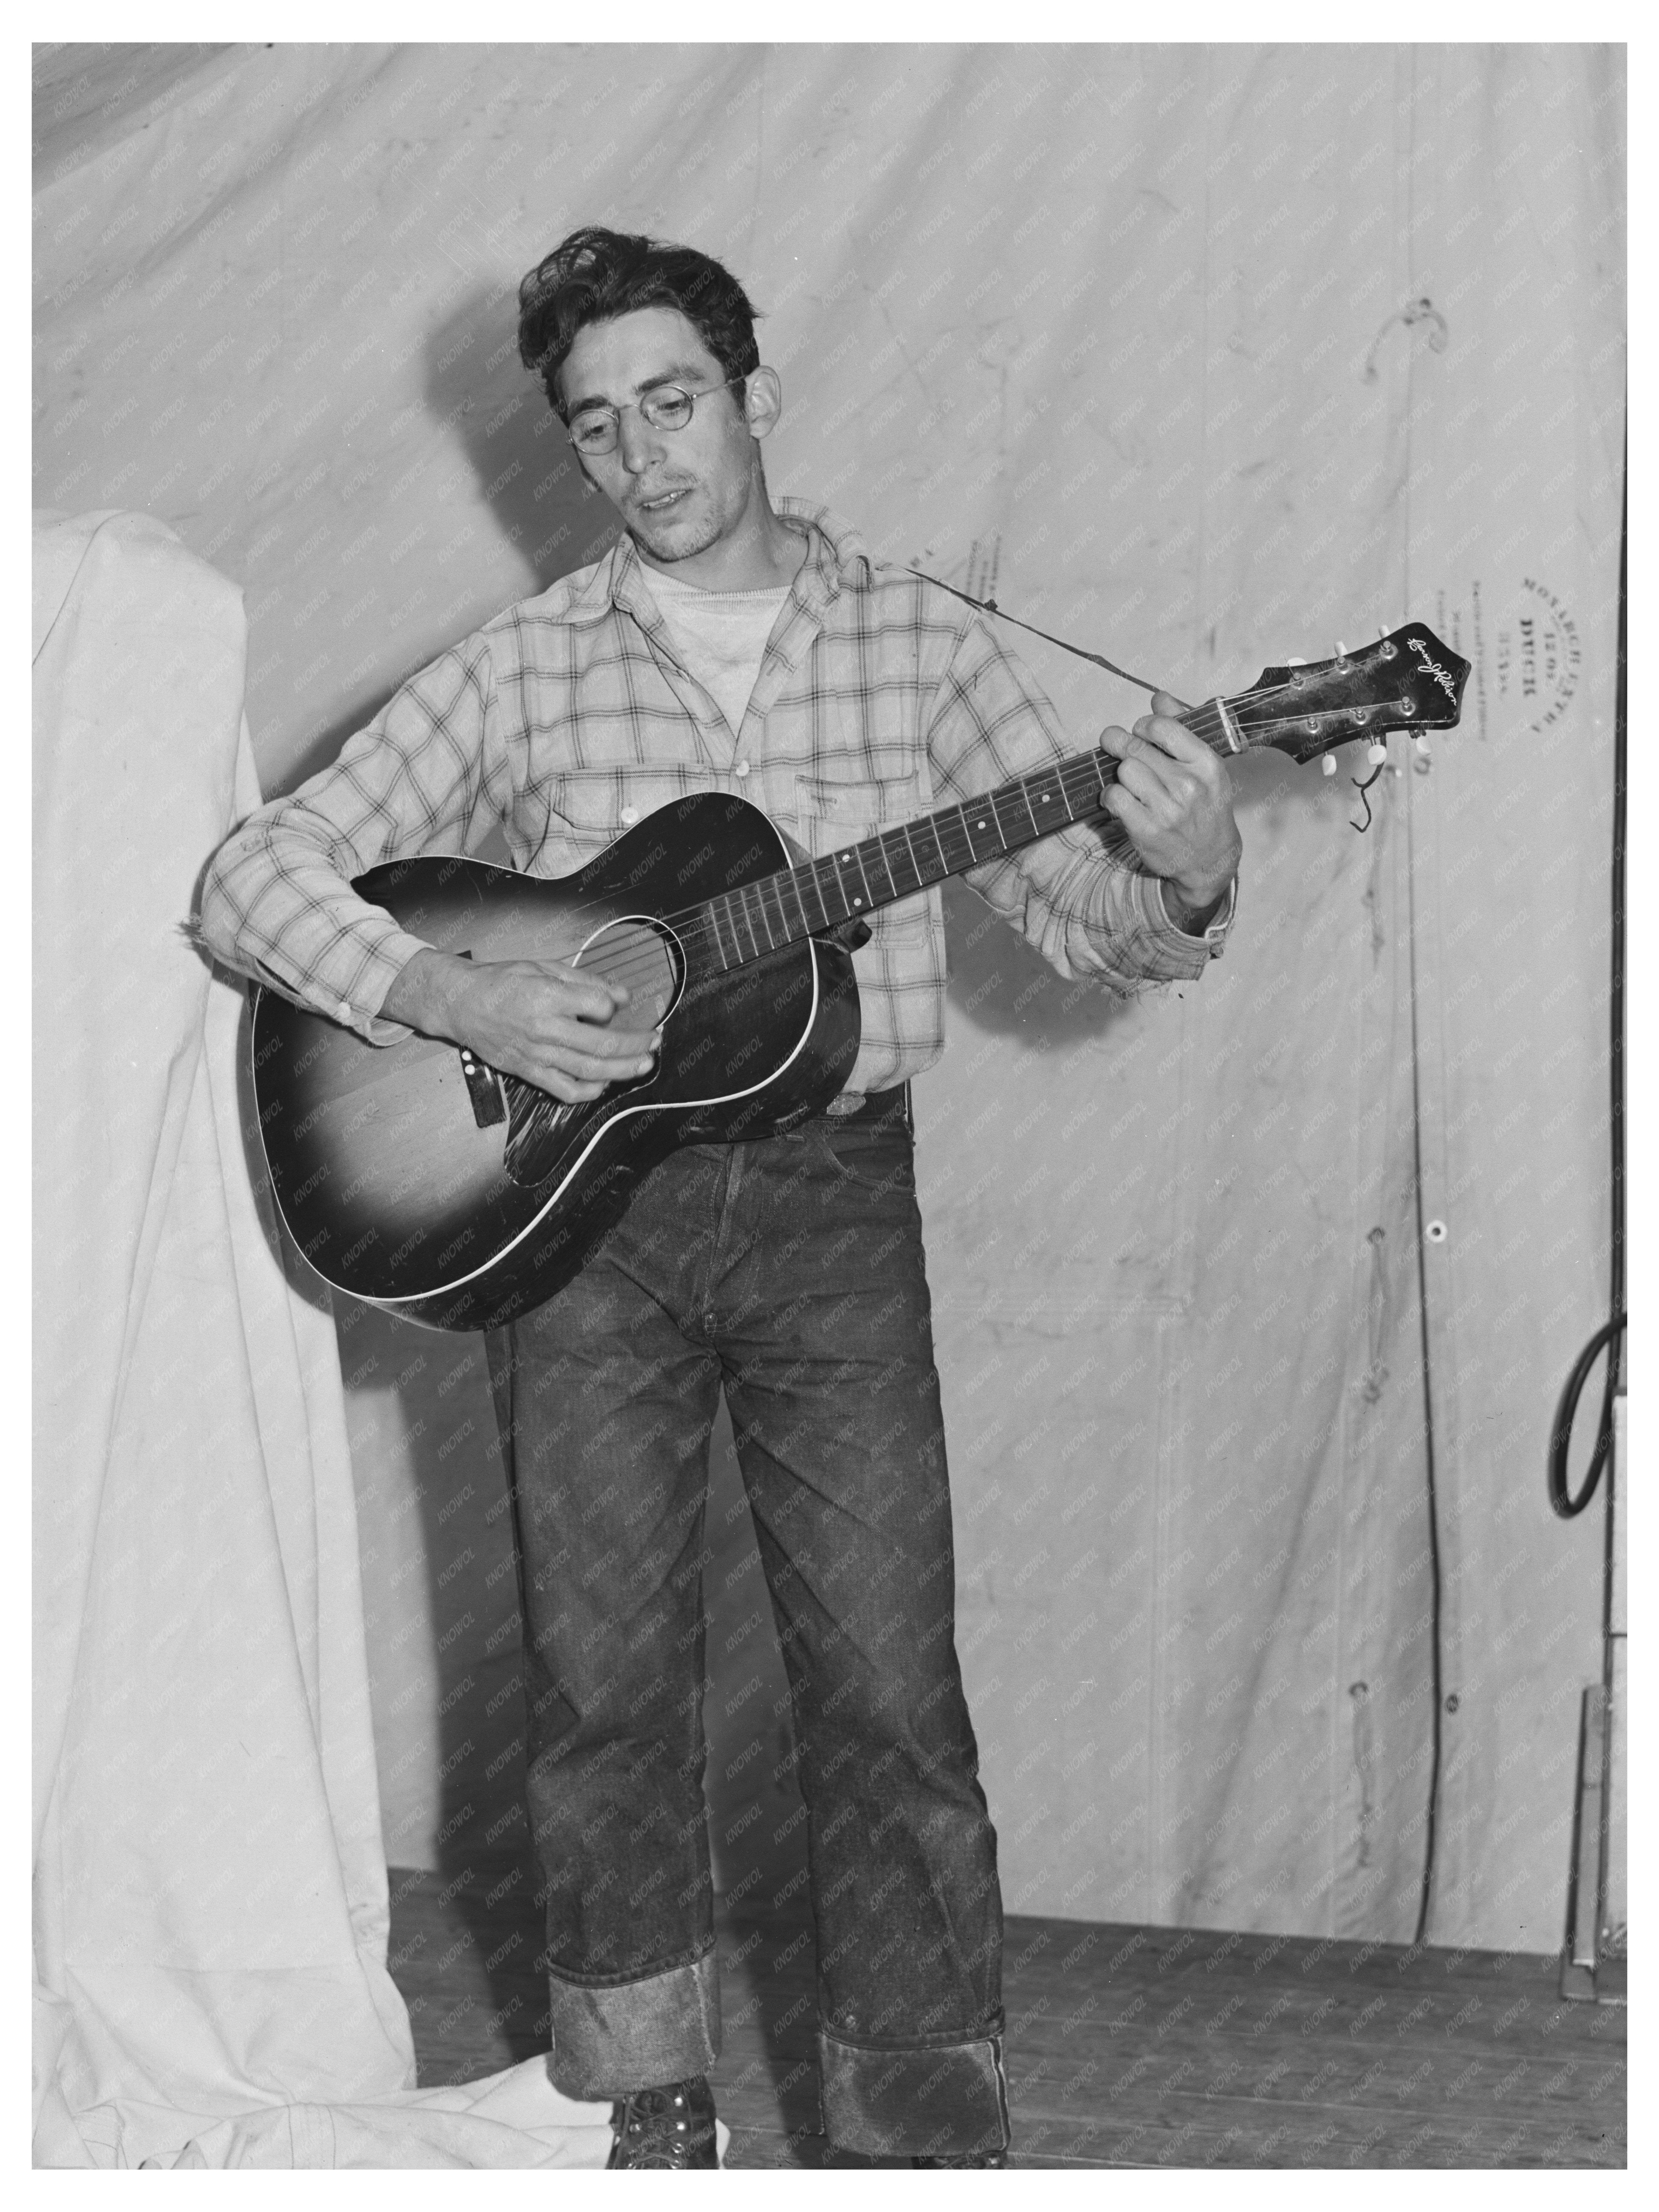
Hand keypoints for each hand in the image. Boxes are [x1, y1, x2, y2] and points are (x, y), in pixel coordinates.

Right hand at [382, 948, 660, 1102]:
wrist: (460, 1003)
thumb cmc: (501, 981)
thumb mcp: (544, 967)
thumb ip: (586, 982)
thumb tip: (622, 995)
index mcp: (548, 996)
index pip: (599, 1007)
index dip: (616, 1007)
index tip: (620, 1005)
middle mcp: (544, 1028)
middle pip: (603, 1044)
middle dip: (636, 1044)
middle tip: (655, 1041)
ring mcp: (536, 1054)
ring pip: (590, 1070)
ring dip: (623, 1069)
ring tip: (644, 1064)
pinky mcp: (528, 1072)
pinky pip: (566, 1090)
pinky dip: (590, 1090)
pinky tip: (605, 1082)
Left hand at [1097, 689, 1241, 925]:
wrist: (1210, 858)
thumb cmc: (1205, 805)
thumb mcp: (1204, 765)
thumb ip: (1182, 727)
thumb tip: (1159, 697)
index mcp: (1207, 763)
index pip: (1163, 727)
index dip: (1143, 725)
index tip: (1140, 732)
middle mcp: (1189, 786)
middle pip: (1136, 746)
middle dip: (1121, 743)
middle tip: (1116, 746)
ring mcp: (1168, 810)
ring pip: (1124, 771)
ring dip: (1119, 774)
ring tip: (1129, 782)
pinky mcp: (1147, 830)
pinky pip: (1114, 797)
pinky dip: (1110, 796)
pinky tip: (1120, 800)